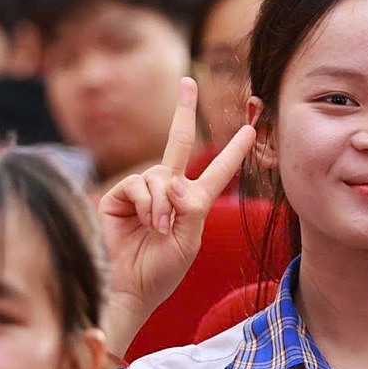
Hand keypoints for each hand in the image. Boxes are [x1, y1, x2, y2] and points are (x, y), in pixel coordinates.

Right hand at [98, 78, 255, 350]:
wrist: (128, 287)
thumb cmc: (161, 272)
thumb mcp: (189, 241)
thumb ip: (190, 208)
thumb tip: (176, 179)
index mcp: (193, 204)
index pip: (217, 171)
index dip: (233, 152)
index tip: (248, 130)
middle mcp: (168, 191)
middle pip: (178, 142)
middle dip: (182, 110)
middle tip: (187, 81)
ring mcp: (143, 192)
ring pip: (160, 174)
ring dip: (162, 202)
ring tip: (159, 228)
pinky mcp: (119, 196)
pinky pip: (139, 183)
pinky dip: (147, 203)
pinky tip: (146, 223)